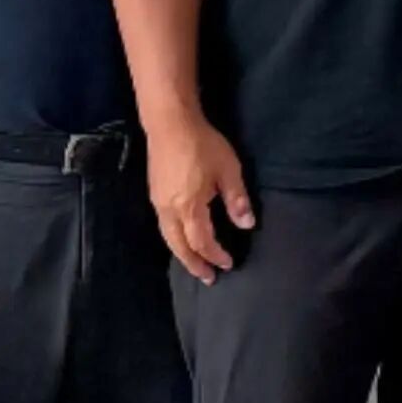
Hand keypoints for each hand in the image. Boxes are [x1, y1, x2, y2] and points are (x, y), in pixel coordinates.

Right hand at [148, 112, 254, 282]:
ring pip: (168, 238)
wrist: (170, 123)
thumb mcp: (228, 170)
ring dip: (182, 254)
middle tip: (208, 279)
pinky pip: (164, 226)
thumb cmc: (202, 145)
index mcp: (188, 207)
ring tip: (195, 264)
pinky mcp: (154, 194)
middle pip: (180, 246)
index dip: (215, 255)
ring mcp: (158, 203)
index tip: (228, 264)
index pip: (202, 241)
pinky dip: (174, 240)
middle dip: (194, 264)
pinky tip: (182, 239)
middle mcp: (169, 210)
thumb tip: (247, 225)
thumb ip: (237, 199)